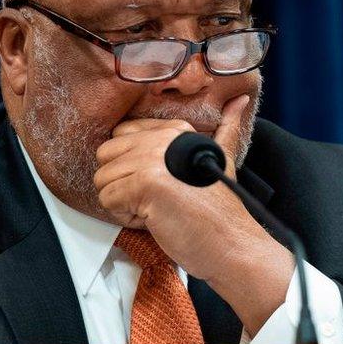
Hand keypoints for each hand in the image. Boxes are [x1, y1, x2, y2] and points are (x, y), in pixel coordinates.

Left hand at [93, 94, 292, 332]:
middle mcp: (161, 139)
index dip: (131, 164)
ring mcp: (151, 159)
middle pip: (106, 155)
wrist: (232, 243)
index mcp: (175, 131)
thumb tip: (239, 100)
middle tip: (151, 198)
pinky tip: (153, 218)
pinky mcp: (143, 184)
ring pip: (103, 179)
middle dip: (121, 183)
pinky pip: (107, 199)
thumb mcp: (223, 158)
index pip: (122, 134)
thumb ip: (226, 128)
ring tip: (155, 209)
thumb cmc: (221, 212)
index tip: (155, 181)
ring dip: (123, 203)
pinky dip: (125, 217)